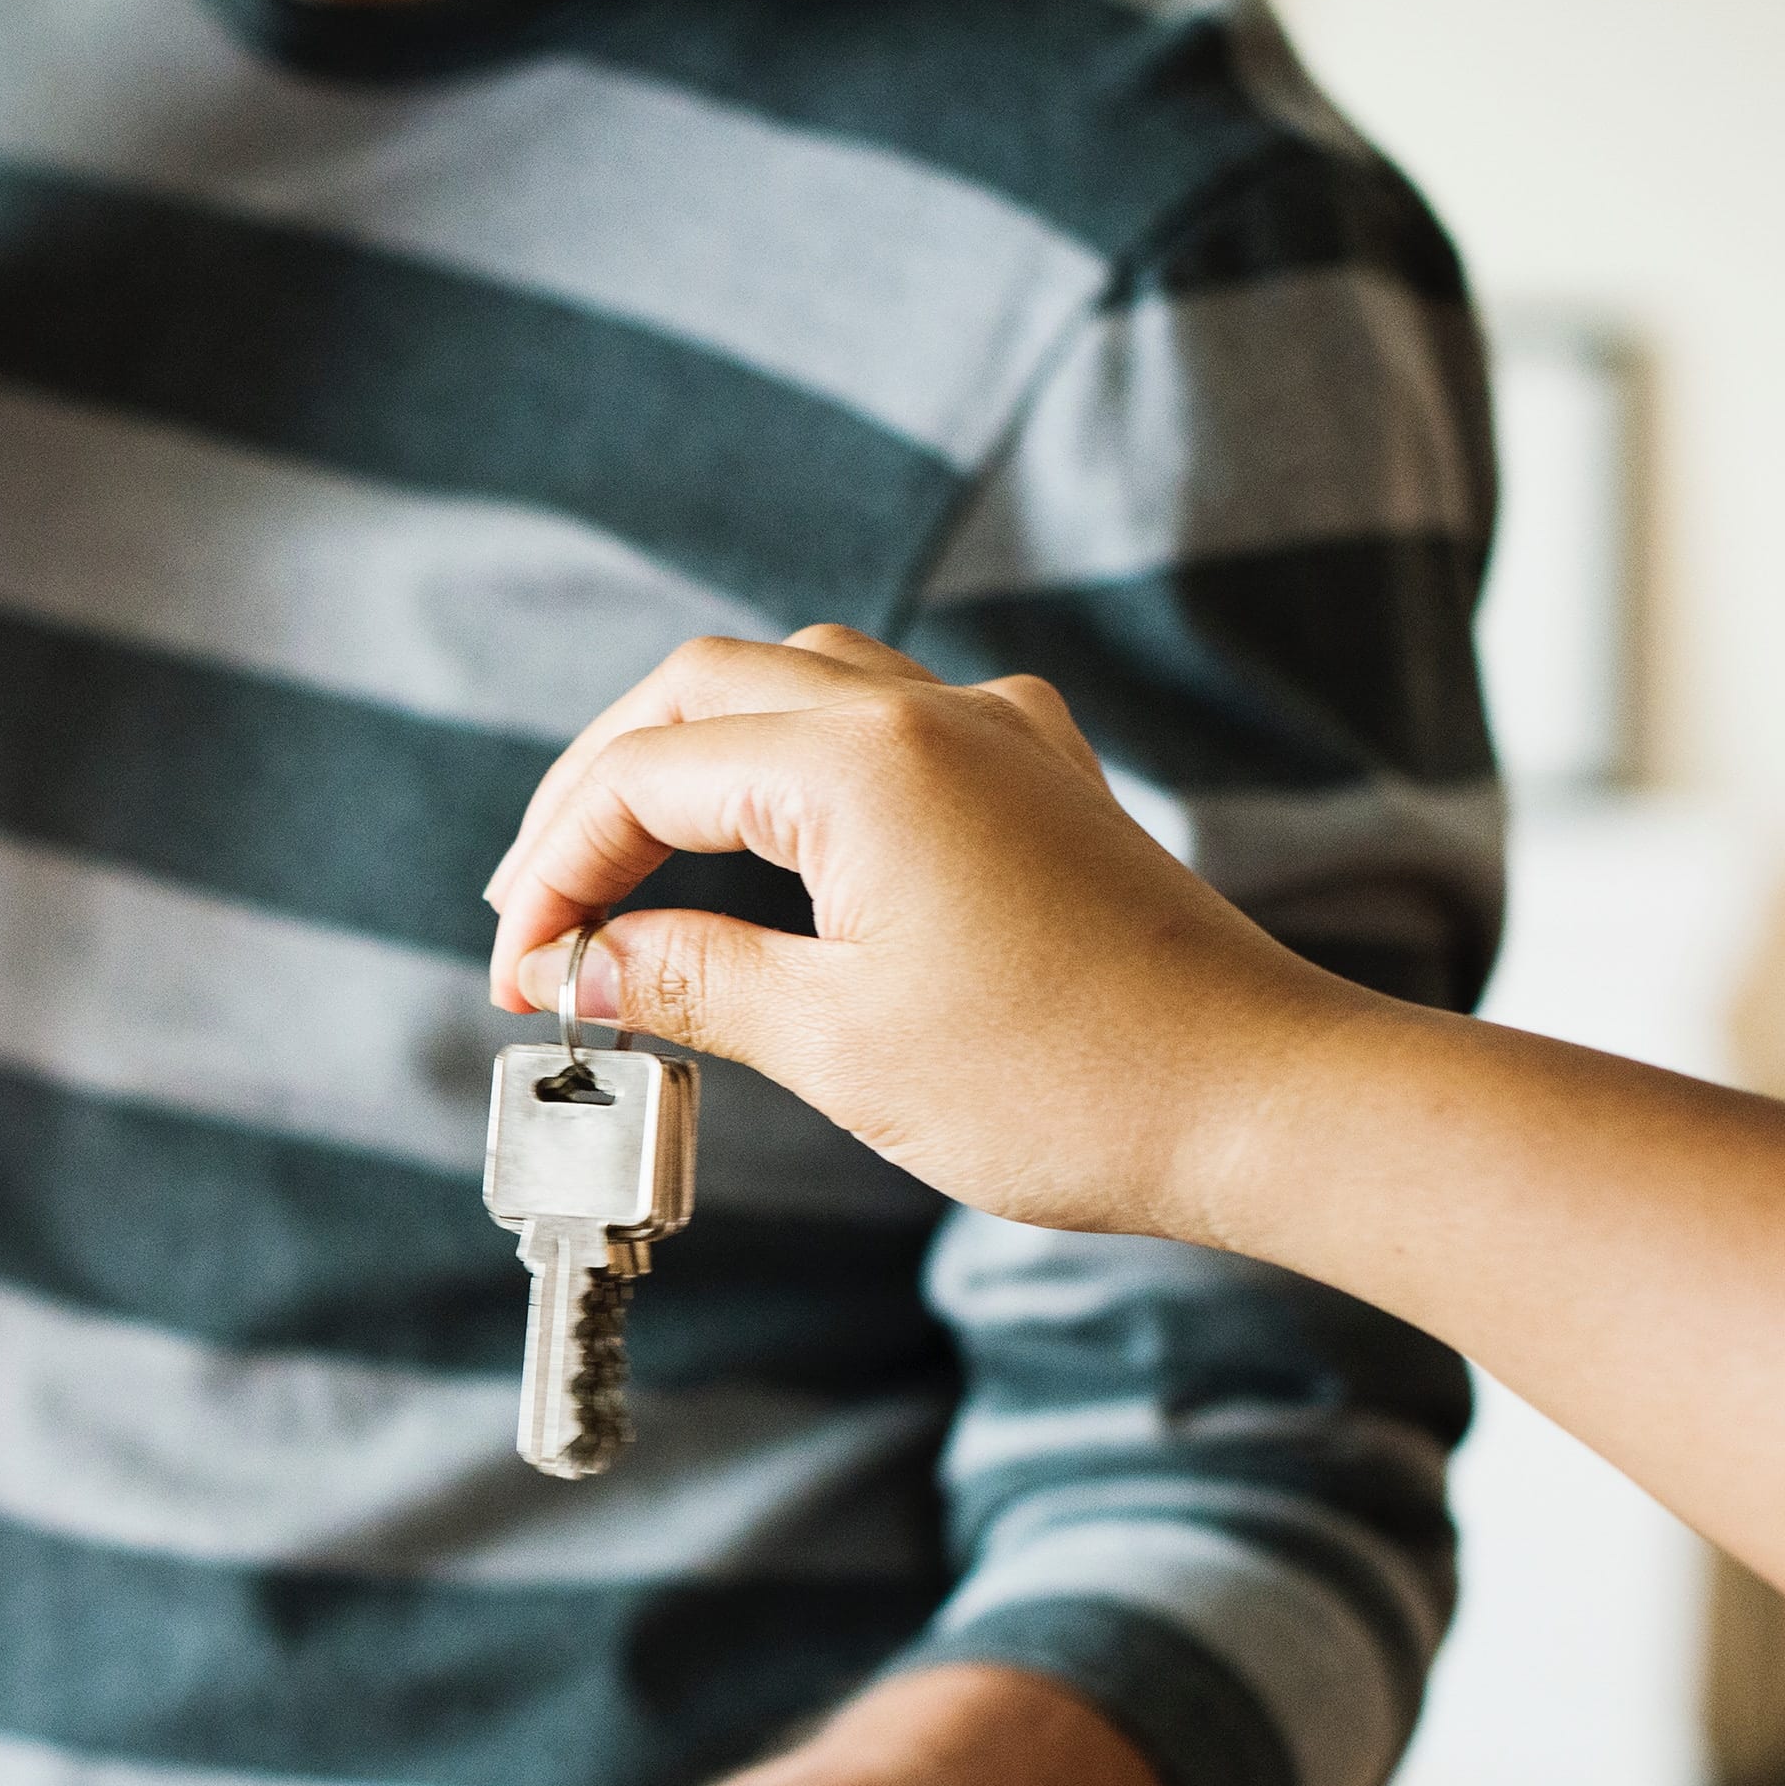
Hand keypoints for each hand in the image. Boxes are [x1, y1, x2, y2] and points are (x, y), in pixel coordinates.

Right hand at [479, 625, 1366, 1243]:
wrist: (1263, 1100)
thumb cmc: (1064, 1083)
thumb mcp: (838, 1044)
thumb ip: (691, 979)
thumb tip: (584, 963)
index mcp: (862, 761)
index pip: (645, 775)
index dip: (558, 873)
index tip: (520, 979)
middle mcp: (927, 713)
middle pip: (700, 691)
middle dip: (599, 792)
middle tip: (538, 909)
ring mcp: (995, 735)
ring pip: (792, 685)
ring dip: (691, 760)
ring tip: (628, 866)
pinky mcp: (1040, 781)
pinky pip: (885, 721)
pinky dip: (792, 765)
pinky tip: (776, 842)